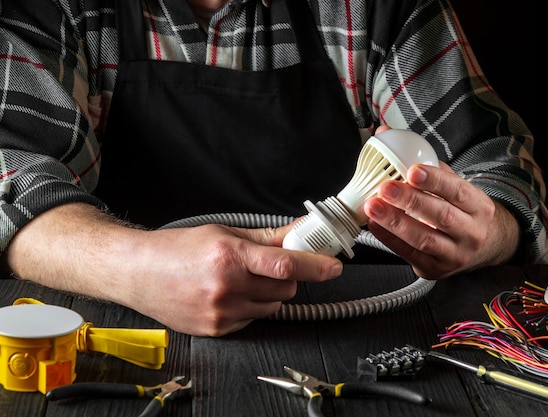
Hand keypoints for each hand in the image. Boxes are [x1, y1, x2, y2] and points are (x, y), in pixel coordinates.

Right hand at [5, 203, 342, 335]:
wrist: (137, 272)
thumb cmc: (177, 249)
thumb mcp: (223, 233)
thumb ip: (267, 237)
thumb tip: (300, 229)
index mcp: (228, 255)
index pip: (284, 264)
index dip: (315, 265)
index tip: (332, 266)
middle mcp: (225, 286)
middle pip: (284, 287)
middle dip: (286, 276)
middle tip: (268, 266)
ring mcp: (220, 312)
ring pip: (272, 306)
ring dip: (268, 293)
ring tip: (241, 280)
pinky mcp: (215, 329)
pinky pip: (253, 319)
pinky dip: (250, 307)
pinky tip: (228, 295)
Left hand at [363, 139, 519, 278]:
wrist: (481, 248)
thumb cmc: (460, 211)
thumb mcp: (453, 186)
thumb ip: (424, 163)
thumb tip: (386, 134)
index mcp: (478, 206)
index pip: (458, 191)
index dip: (435, 181)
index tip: (412, 171)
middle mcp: (471, 232)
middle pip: (440, 216)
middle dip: (410, 201)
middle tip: (386, 188)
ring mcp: (455, 254)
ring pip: (425, 239)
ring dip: (395, 222)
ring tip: (373, 207)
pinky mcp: (436, 270)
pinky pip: (410, 255)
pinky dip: (390, 239)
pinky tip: (375, 225)